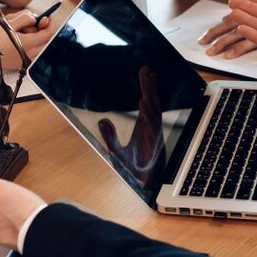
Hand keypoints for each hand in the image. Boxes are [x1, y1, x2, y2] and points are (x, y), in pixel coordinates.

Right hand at [0, 11, 51, 69]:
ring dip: (35, 39)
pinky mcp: (19, 65)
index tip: (47, 16)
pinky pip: (31, 54)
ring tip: (19, 33)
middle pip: (45, 42)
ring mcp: (24, 62)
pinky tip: (16, 41)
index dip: (49, 24)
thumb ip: (24, 18)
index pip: (47, 34)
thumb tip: (35, 18)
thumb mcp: (8, 23)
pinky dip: (29, 46)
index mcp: (27, 44)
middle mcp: (29, 55)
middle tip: (29, 24)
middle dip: (41, 31)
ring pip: (39, 48)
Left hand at [98, 66, 165, 187]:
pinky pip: (152, 126)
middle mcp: (152, 129)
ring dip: (150, 95)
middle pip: (152, 103)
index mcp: (145, 127)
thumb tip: (102, 120)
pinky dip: (148, 114)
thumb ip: (109, 136)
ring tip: (146, 81)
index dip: (147, 88)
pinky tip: (144, 103)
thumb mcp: (116, 152)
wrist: (145, 186)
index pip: (147, 103)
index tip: (146, 72)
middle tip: (146, 69)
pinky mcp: (154, 144)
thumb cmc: (135, 170)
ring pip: (154, 111)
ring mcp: (154, 136)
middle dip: (149, 86)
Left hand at [197, 12, 256, 59]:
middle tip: (210, 52)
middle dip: (221, 43)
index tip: (202, 41)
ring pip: (250, 41)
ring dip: (238, 48)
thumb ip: (240, 17)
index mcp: (246, 17)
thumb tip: (224, 19)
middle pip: (234, 34)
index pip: (225, 25)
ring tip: (228, 55)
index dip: (213, 33)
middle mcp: (254, 24)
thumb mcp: (254, 14)